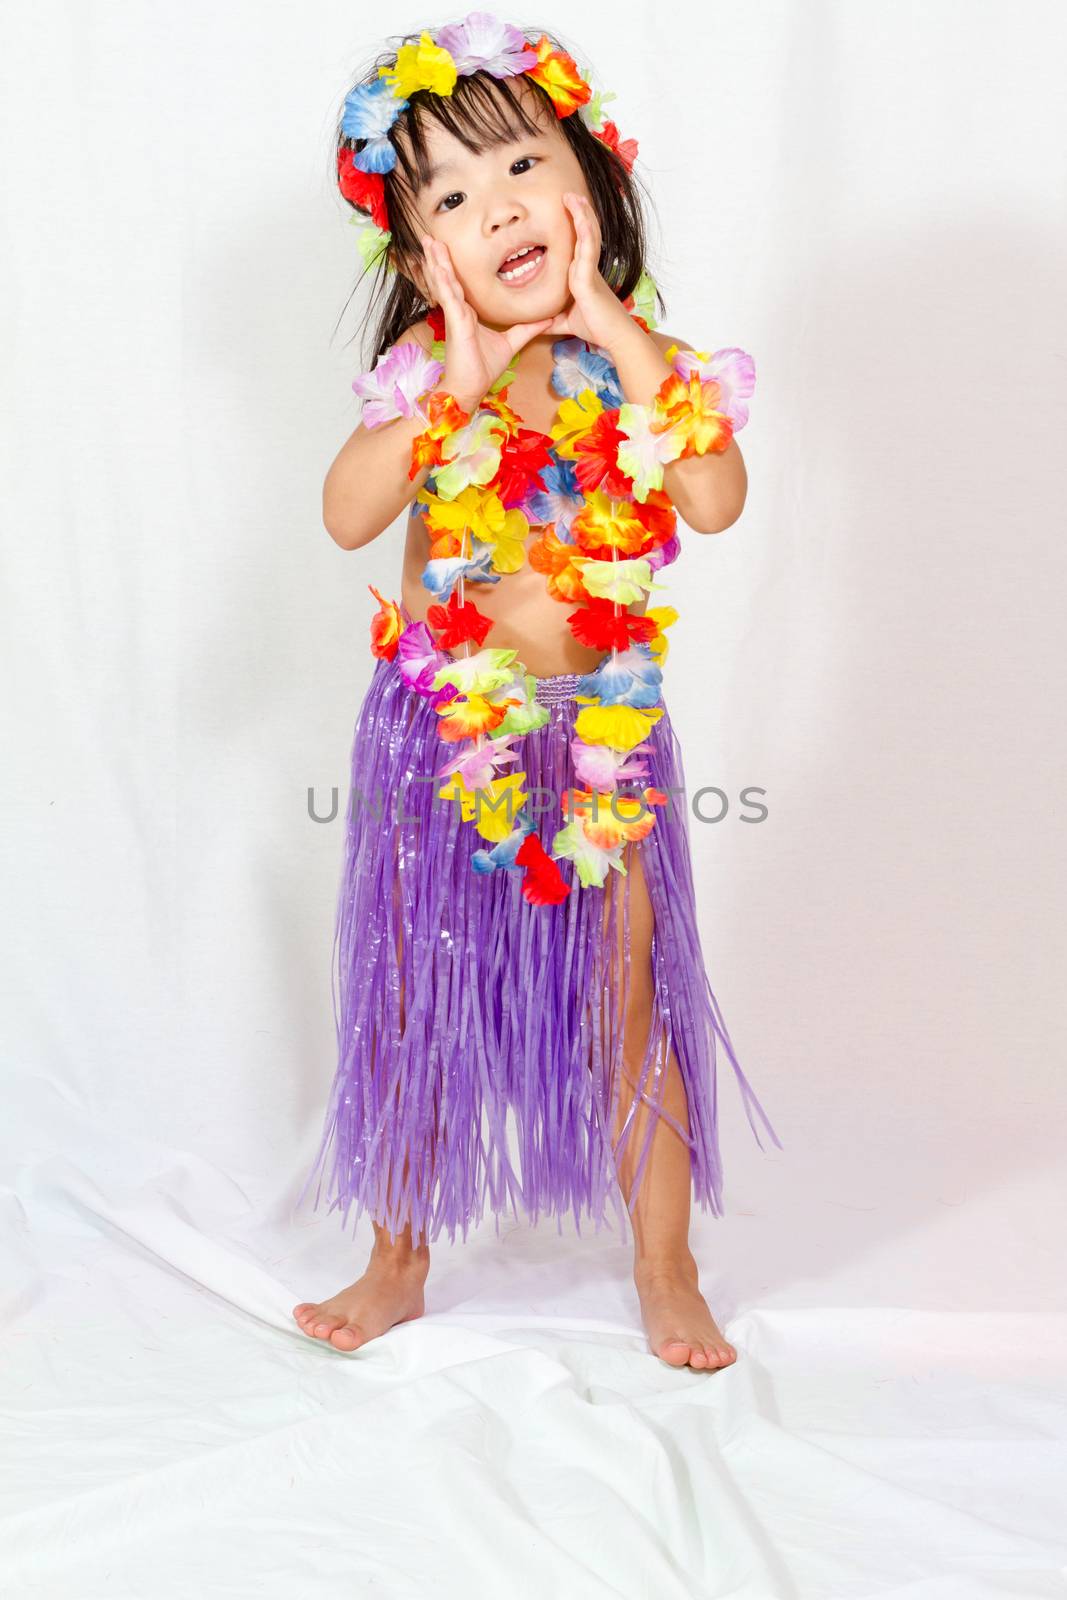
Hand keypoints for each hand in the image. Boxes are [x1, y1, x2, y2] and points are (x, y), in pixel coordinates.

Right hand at [419, 235, 553, 409]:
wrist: (470, 389)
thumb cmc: (482, 369)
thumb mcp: (511, 343)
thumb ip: (526, 329)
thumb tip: (547, 319)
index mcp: (466, 313)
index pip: (458, 283)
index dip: (451, 266)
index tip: (446, 248)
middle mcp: (458, 312)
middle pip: (447, 278)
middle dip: (438, 257)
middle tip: (430, 236)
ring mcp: (455, 317)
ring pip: (444, 283)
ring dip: (436, 262)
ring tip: (428, 242)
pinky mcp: (456, 324)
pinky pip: (449, 299)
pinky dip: (444, 282)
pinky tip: (438, 268)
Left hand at [541, 193, 634, 351]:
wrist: (615, 338)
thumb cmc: (596, 327)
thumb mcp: (565, 323)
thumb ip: (552, 320)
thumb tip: (537, 324)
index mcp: (581, 274)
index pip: (578, 243)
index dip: (575, 225)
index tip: (567, 209)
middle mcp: (587, 269)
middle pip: (585, 234)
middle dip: (578, 213)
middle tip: (568, 195)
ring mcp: (590, 272)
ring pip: (587, 237)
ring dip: (581, 216)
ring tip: (573, 196)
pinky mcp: (590, 280)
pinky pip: (587, 252)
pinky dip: (585, 234)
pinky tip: (581, 219)